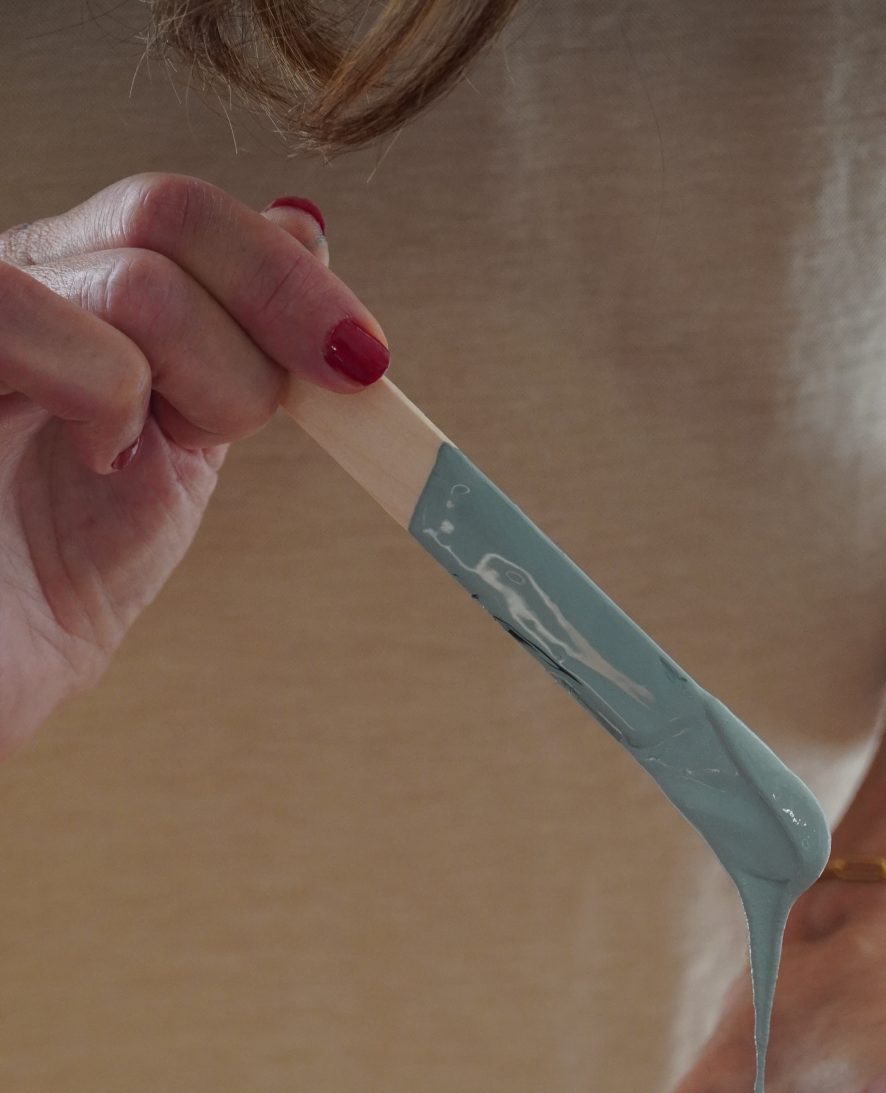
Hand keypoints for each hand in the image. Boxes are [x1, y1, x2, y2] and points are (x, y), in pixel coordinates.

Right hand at [0, 177, 388, 757]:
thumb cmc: (35, 597)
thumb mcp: (161, 464)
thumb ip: (225, 355)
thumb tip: (306, 236)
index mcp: (59, 290)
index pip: (175, 213)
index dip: (282, 272)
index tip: (363, 360)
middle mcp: (10, 279)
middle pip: (167, 215)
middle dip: (275, 316)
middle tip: (320, 396)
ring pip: (140, 280)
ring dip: (205, 386)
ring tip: (146, 464)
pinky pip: (36, 315)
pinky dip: (107, 395)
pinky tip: (94, 462)